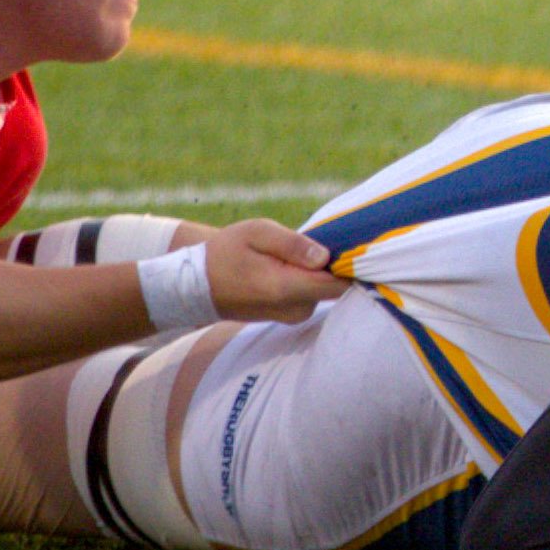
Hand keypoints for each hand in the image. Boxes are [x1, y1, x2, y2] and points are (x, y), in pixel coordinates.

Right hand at [203, 220, 347, 323]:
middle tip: (318, 241)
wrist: (195, 286)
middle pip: (336, 286)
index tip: (354, 246)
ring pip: (325, 289)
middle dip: (334, 263)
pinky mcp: (292, 314)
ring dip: (318, 271)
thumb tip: (326, 257)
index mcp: (287, 288)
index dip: (352, 264)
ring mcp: (294, 315)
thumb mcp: (256, 233)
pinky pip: (313, 294)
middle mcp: (295, 309)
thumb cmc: (225, 253)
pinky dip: (309, 279)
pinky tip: (292, 265)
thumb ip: (293, 244)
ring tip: (295, 253)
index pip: (339, 284)